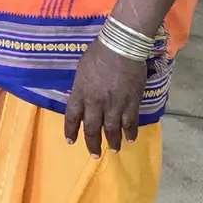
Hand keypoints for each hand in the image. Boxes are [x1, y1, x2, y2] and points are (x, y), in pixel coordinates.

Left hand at [62, 40, 146, 155]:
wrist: (121, 47)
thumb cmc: (99, 53)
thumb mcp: (82, 70)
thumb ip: (81, 88)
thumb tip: (83, 99)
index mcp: (80, 93)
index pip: (72, 117)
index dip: (71, 131)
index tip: (71, 141)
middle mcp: (95, 103)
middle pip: (92, 129)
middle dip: (92, 144)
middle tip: (94, 154)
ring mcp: (114, 105)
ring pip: (112, 130)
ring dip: (112, 142)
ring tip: (113, 150)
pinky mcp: (131, 104)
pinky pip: (130, 123)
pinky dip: (130, 133)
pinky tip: (130, 139)